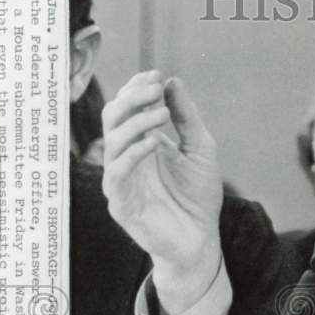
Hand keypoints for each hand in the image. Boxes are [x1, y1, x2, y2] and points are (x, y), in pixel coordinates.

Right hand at [102, 71, 223, 314]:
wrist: (201, 238)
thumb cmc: (198, 195)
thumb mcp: (199, 148)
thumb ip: (186, 117)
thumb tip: (172, 81)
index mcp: (140, 143)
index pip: (126, 108)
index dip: (136, 89)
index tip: (157, 76)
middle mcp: (126, 158)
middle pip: (112, 119)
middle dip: (132, 99)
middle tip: (157, 90)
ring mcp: (121, 181)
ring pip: (112, 142)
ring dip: (136, 122)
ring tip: (162, 114)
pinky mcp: (121, 204)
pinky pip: (116, 174)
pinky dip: (133, 154)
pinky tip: (155, 142)